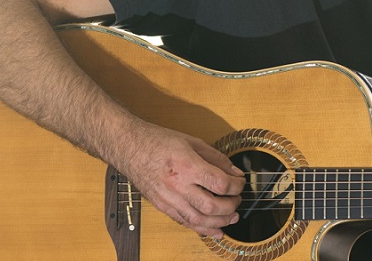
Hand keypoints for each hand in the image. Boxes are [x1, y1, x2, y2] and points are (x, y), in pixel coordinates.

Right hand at [119, 119, 246, 238]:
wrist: (131, 147)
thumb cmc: (158, 141)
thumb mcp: (192, 142)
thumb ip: (216, 158)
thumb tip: (234, 172)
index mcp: (187, 165)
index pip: (220, 183)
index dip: (236, 185)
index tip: (240, 182)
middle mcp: (178, 185)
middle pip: (212, 206)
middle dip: (231, 206)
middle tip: (238, 199)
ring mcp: (168, 198)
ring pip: (199, 220)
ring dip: (220, 222)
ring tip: (232, 217)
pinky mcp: (162, 206)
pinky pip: (185, 222)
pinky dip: (202, 229)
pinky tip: (215, 229)